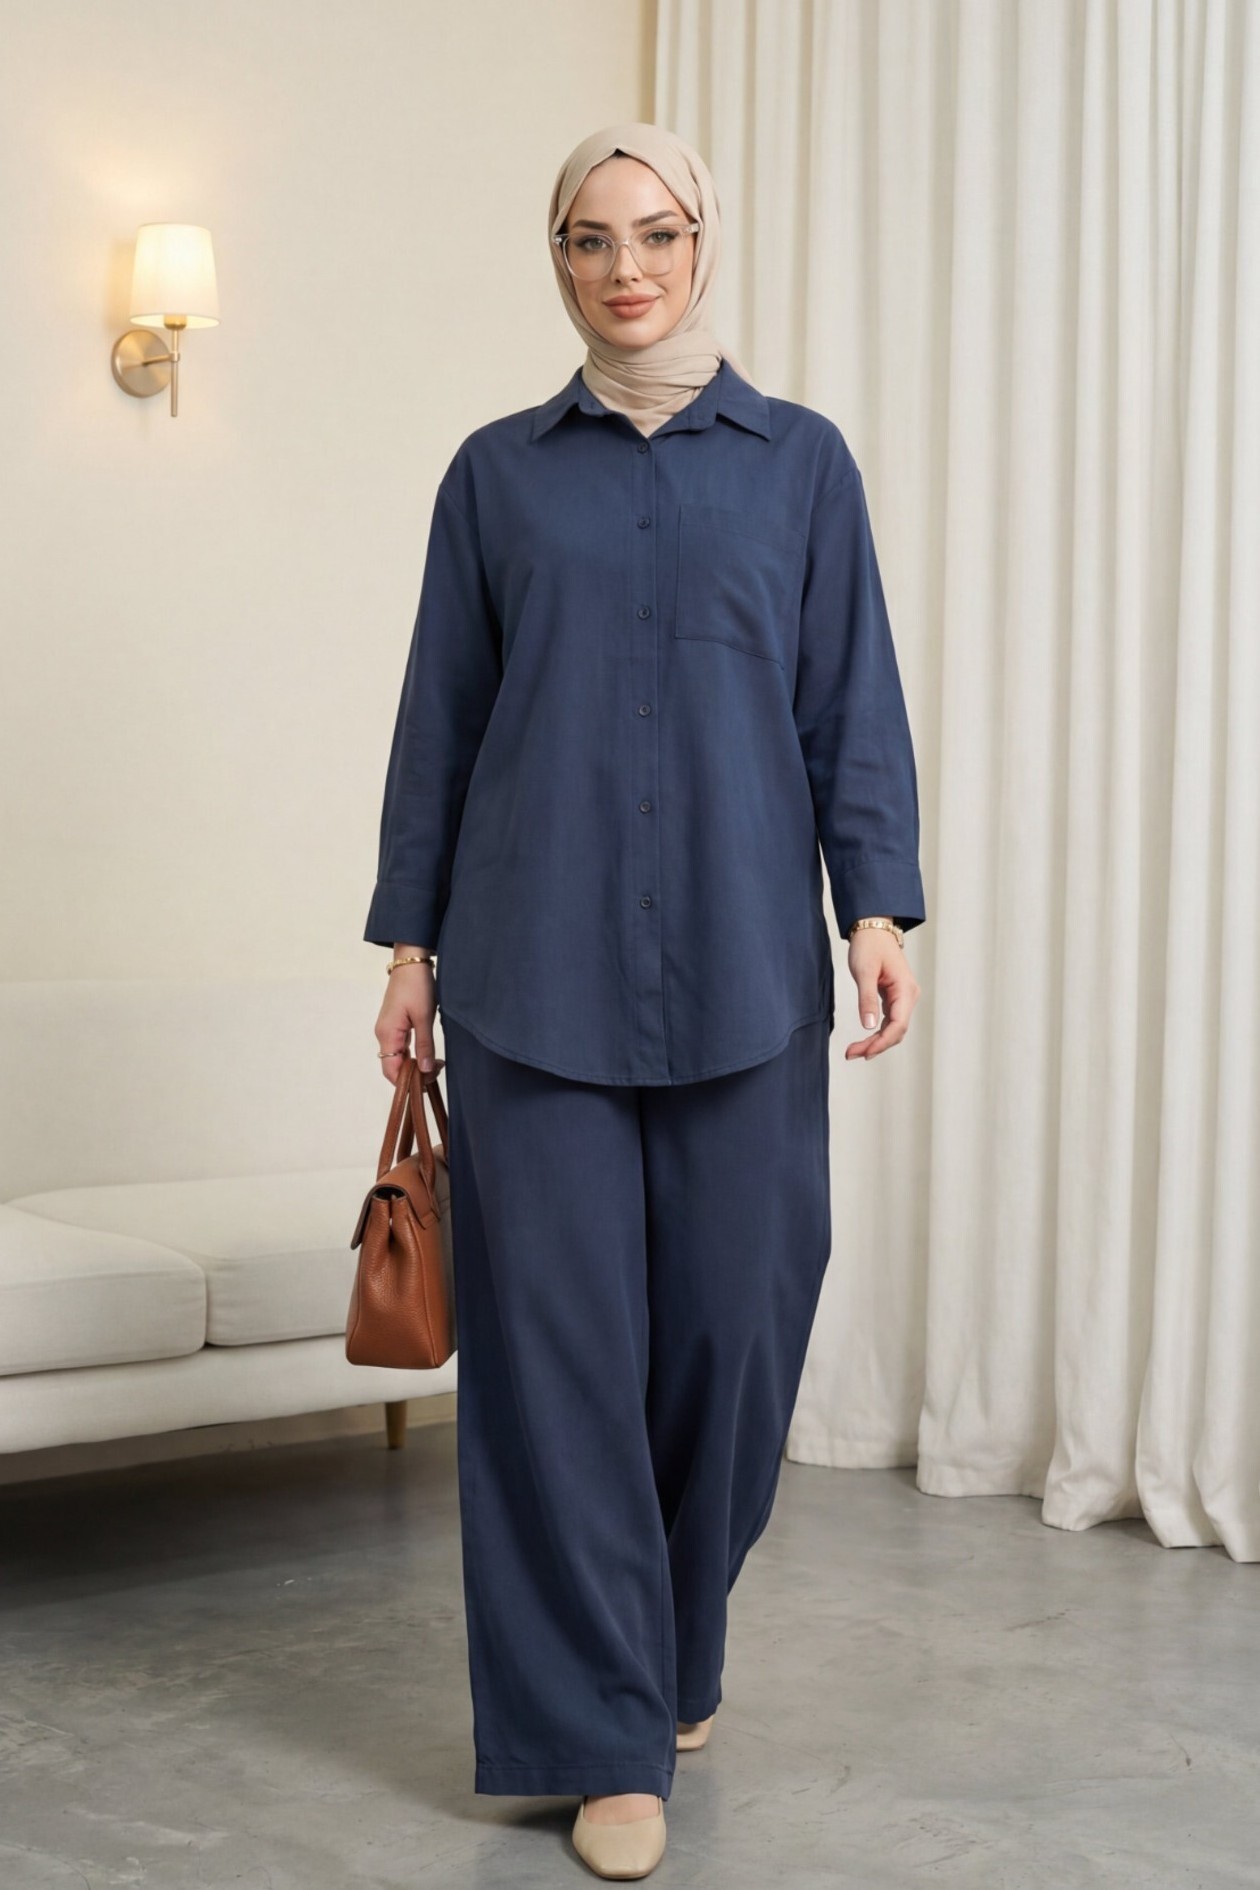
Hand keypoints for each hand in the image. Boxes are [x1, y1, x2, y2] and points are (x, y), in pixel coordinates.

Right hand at [375, 958, 441, 1082]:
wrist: (411, 962)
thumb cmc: (416, 985)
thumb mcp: (424, 1017)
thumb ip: (425, 1045)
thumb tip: (425, 1070)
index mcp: (387, 1034)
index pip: (391, 1070)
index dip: (407, 1081)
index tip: (428, 1081)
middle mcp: (384, 1034)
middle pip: (394, 1066)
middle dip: (414, 1074)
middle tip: (437, 1071)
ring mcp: (388, 1029)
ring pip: (399, 1057)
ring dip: (416, 1064)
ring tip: (437, 1064)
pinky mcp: (395, 1024)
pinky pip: (401, 1047)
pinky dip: (414, 1054)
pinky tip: (429, 1054)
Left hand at [843, 928, 919, 1060]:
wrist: (873, 930)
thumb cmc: (870, 946)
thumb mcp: (864, 971)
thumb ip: (867, 999)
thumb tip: (869, 1026)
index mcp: (905, 990)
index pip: (898, 1025)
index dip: (881, 1042)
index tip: (864, 1052)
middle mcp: (908, 996)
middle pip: (896, 1031)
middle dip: (875, 1045)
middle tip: (851, 1054)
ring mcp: (902, 998)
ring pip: (893, 1029)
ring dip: (875, 1042)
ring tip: (854, 1051)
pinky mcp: (894, 998)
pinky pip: (889, 1022)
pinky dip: (876, 1033)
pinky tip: (864, 1041)